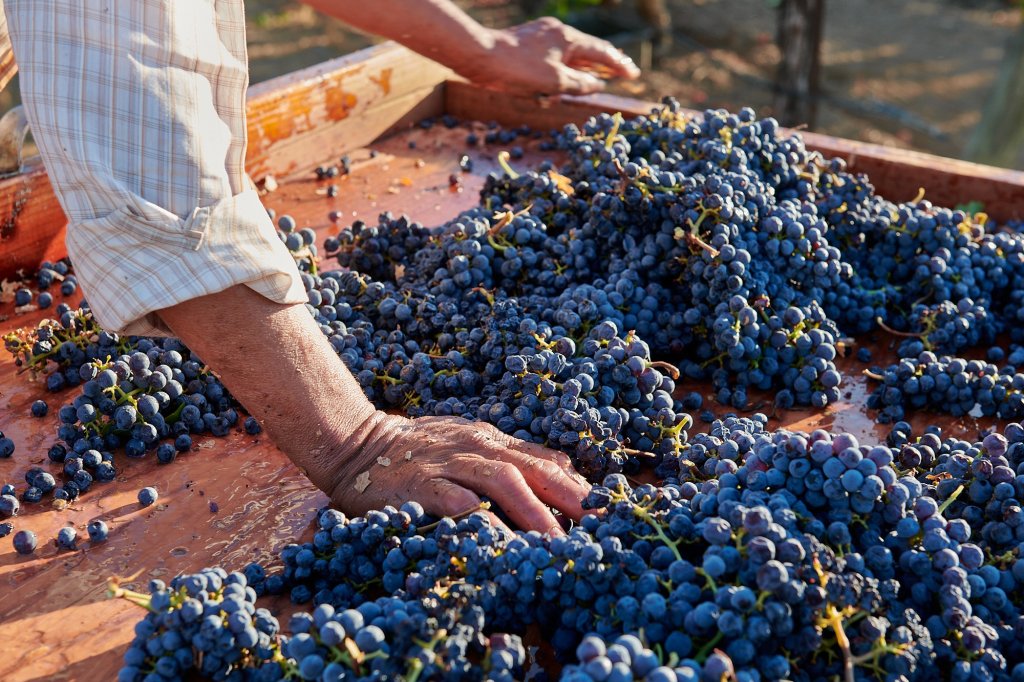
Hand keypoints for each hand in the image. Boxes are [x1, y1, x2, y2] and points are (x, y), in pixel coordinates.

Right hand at [325, 412, 589, 535]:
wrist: (358, 444)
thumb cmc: (420, 450)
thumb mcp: (472, 444)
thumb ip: (514, 456)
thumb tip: (565, 468)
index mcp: (491, 441)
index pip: (542, 462)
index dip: (574, 486)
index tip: (602, 512)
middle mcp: (475, 447)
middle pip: (529, 469)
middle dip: (564, 497)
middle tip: (592, 527)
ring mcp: (447, 462)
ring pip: (497, 479)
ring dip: (529, 508)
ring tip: (553, 538)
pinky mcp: (417, 481)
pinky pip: (448, 495)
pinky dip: (470, 509)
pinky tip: (487, 525)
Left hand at [460, 17, 640, 95]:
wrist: (480, 56)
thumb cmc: (517, 70)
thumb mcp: (554, 82)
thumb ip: (580, 84)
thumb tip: (598, 85)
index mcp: (568, 38)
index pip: (601, 52)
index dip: (619, 65)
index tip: (633, 74)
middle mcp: (558, 32)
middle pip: (588, 49)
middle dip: (606, 63)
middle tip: (624, 72)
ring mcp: (543, 35)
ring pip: (571, 52)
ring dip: (586, 65)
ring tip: (602, 75)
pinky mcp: (529, 42)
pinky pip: (556, 55)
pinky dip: (568, 65)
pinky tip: (568, 75)